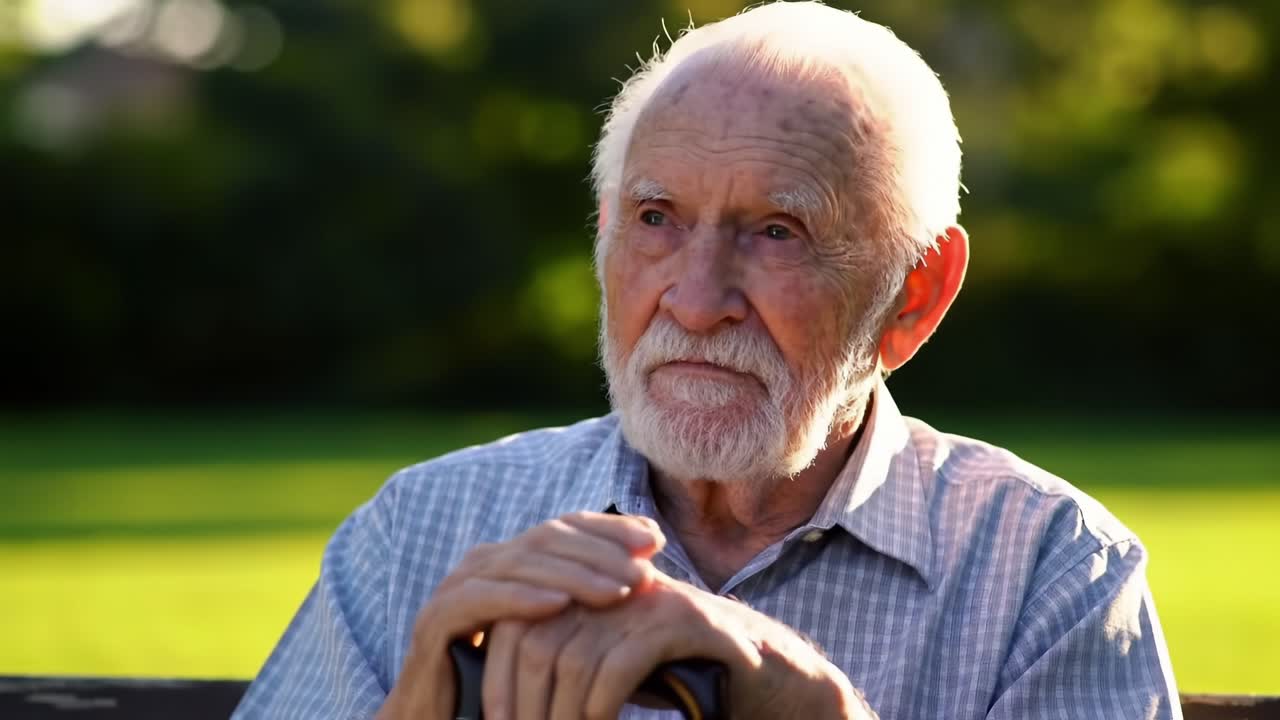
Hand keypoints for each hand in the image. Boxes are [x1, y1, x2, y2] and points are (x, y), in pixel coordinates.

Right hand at [375, 512, 665, 719]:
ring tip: (615, 591)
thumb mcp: (558, 632)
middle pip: (548, 538)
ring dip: (572, 576)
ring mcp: (457, 585)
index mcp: (513, 557)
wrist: (445, 718)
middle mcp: (484, 561)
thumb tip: (651, 570)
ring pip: (520, 564)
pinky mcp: (437, 618)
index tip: (655, 541)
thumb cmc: (512, 678)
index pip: (567, 526)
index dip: (610, 529)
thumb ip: (589, 599)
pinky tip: (558, 605)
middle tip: (642, 570)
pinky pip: (482, 599)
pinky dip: (521, 599)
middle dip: (600, 551)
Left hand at [482, 569, 874, 719]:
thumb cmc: (697, 685)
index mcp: (599, 590)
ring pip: (572, 653)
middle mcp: (620, 585)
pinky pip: (619, 662)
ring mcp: (654, 599)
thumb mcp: (625, 672)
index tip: (491, 719)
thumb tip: (515, 702)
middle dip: (519, 698)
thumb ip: (579, 671)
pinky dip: (597, 706)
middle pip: (540, 635)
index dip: (500, 671)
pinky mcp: (686, 622)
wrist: (779, 685)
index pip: (525, 619)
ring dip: (555, 714)